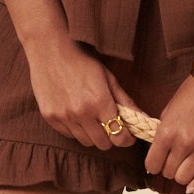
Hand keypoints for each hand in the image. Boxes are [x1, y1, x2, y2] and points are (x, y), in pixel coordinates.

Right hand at [23, 32, 134, 150]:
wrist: (50, 49)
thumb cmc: (82, 61)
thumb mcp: (108, 78)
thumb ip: (126, 101)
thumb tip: (143, 118)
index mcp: (100, 101)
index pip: (119, 136)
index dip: (126, 139)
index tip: (127, 136)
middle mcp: (82, 112)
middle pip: (103, 144)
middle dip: (110, 137)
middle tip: (109, 125)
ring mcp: (64, 116)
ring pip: (85, 141)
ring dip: (92, 134)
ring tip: (92, 118)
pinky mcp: (50, 117)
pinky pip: (68, 135)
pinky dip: (75, 129)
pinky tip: (75, 113)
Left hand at [144, 72, 193, 193]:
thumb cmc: (193, 90)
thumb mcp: (169, 109)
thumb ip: (164, 131)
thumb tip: (159, 149)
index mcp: (166, 131)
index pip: (152, 164)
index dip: (153, 165)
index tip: (157, 162)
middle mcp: (182, 143)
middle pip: (168, 173)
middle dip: (168, 168)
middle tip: (173, 161)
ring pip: (184, 178)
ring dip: (182, 176)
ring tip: (185, 167)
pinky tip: (193, 186)